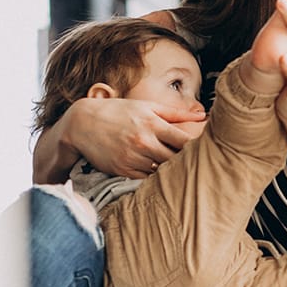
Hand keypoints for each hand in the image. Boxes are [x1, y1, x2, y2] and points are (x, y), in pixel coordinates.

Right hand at [61, 98, 205, 178]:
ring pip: (162, 171)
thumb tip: (202, 116)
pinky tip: (157, 172)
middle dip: (186, 161)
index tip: (204, 150)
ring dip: (170, 171)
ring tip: (178, 170)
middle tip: (196, 164)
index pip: (185, 142)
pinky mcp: (122, 171)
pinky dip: (153, 177)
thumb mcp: (146, 107)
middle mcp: (144, 142)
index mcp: (153, 124)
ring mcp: (132, 158)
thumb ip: (175, 113)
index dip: (197, 148)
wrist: (82, 123)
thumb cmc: (118, 112)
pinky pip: (146, 179)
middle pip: (176, 159)